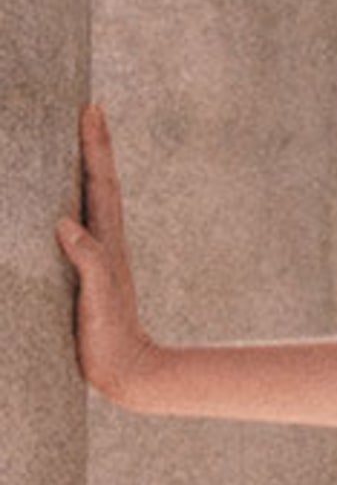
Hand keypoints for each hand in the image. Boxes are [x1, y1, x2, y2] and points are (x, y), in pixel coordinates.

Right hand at [55, 105, 157, 406]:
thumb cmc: (111, 339)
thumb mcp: (98, 299)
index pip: (100, 184)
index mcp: (106, 243)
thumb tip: (65, 223)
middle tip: (89, 111)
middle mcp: (103, 244)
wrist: (126, 375)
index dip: (95, 147)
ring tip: (75, 141)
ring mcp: (96, 258)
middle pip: (97, 184)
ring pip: (89, 202)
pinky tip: (62, 202)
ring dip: (85, 169)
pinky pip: (77, 226)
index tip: (92, 109)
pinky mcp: (86, 275)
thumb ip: (88, 261)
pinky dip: (71, 203)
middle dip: (93, 146)